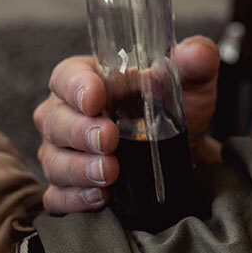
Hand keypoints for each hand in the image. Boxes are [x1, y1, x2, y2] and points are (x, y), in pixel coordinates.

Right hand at [33, 35, 222, 214]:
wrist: (184, 147)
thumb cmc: (176, 104)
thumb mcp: (192, 79)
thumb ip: (196, 60)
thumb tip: (196, 54)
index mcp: (89, 78)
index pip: (67, 76)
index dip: (76, 86)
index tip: (95, 98)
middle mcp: (67, 113)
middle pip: (54, 120)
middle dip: (80, 131)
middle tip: (109, 139)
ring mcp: (62, 152)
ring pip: (55, 160)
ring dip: (80, 168)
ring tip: (110, 172)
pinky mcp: (68, 186)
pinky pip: (58, 196)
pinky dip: (75, 198)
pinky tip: (100, 196)